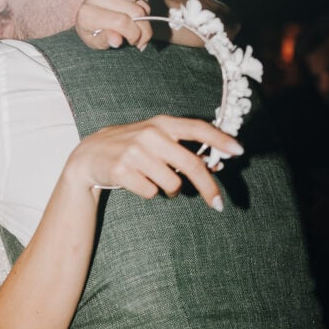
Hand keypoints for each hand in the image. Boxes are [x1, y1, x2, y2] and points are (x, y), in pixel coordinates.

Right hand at [66, 116, 244, 209]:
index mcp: (162, 124)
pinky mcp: (121, 171)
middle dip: (208, 187)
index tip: (239, 151)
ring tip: (158, 183)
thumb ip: (182, 149)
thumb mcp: (155, 140)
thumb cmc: (131, 148)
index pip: (197, 128)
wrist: (89, 155)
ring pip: (171, 184)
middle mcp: (150, 135)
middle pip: (191, 164)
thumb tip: (214, 165)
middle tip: (218, 204)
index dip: (220, 139)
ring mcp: (134, 153)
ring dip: (171, 190)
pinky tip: (138, 183)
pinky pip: (151, 192)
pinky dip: (149, 193)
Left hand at [76, 0, 152, 50]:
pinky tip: (134, 14)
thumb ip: (105, 41)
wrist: (90, 12)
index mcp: (86, 12)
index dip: (134, 34)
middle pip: (135, 12)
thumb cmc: (93, 30)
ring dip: (145, 18)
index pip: (121, 22)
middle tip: (141, 39)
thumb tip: (116, 40)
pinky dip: (143, 6)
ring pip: (141, 3)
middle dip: (144, 29)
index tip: (136, 43)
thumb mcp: (95, 42)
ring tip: (136, 26)